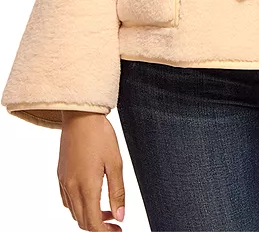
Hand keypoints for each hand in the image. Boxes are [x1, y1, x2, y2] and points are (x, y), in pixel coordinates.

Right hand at [57, 111, 125, 230]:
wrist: (80, 116)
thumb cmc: (100, 135)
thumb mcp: (116, 163)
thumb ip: (117, 192)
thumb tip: (121, 216)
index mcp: (86, 186)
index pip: (93, 223)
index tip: (118, 230)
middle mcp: (71, 187)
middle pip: (83, 221)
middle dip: (99, 227)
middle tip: (116, 223)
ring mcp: (64, 182)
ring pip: (74, 212)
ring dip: (90, 216)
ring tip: (108, 209)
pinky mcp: (61, 175)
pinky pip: (68, 200)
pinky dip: (80, 206)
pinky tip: (93, 196)